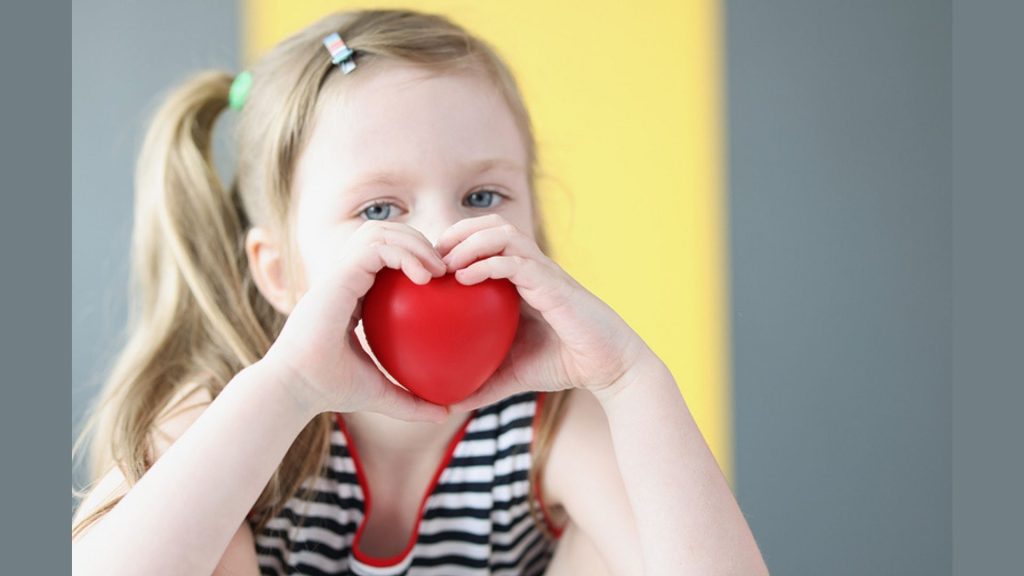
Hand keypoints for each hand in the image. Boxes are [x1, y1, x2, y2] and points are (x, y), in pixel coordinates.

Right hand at [263, 220, 450, 421]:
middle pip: (384, 233)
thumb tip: (444, 413)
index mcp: (352, 295)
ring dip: (414, 241)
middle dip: (419, 240)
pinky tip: (425, 278)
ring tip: (439, 269)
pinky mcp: (336, 276)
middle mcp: (344, 278)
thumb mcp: (381, 393)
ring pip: (379, 232)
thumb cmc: (331, 390)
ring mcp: (338, 273)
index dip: (414, 255)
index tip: (443, 280)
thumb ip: (411, 400)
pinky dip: (403, 253)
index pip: (384, 256)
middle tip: (446, 269)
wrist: (295, 390)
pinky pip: (375, 249)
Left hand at [434, 214, 650, 411]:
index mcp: (520, 278)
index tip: (425, 266)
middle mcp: (531, 267)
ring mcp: (543, 271)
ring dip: (469, 241)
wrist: (607, 368)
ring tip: (444, 263)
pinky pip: (517, 262)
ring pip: (503, 233)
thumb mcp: (512, 375)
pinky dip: (488, 264)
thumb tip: (445, 404)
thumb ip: (481, 383)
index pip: (483, 241)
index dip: (452, 243)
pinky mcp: (554, 284)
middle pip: (490, 225)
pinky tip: (463, 279)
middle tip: (429, 256)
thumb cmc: (563, 365)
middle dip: (456, 231)